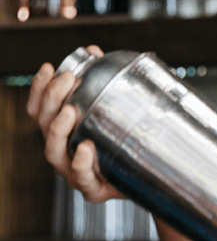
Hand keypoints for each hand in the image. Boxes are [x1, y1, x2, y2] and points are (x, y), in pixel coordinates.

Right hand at [26, 45, 123, 202]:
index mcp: (64, 130)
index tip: (48, 67)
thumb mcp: (117, 109)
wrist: (153, 178)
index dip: (39, 89)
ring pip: (54, 151)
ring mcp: (74, 171)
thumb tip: (94, 51)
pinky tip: (85, 148)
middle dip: (52, 99)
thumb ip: (105, 83)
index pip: (41, 109)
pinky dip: (81, 163)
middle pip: (44, 124)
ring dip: (58, 129)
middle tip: (68, 78)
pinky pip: (82, 177)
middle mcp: (63, 149)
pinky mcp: (92, 189)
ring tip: (69, 111)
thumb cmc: (127, 141)